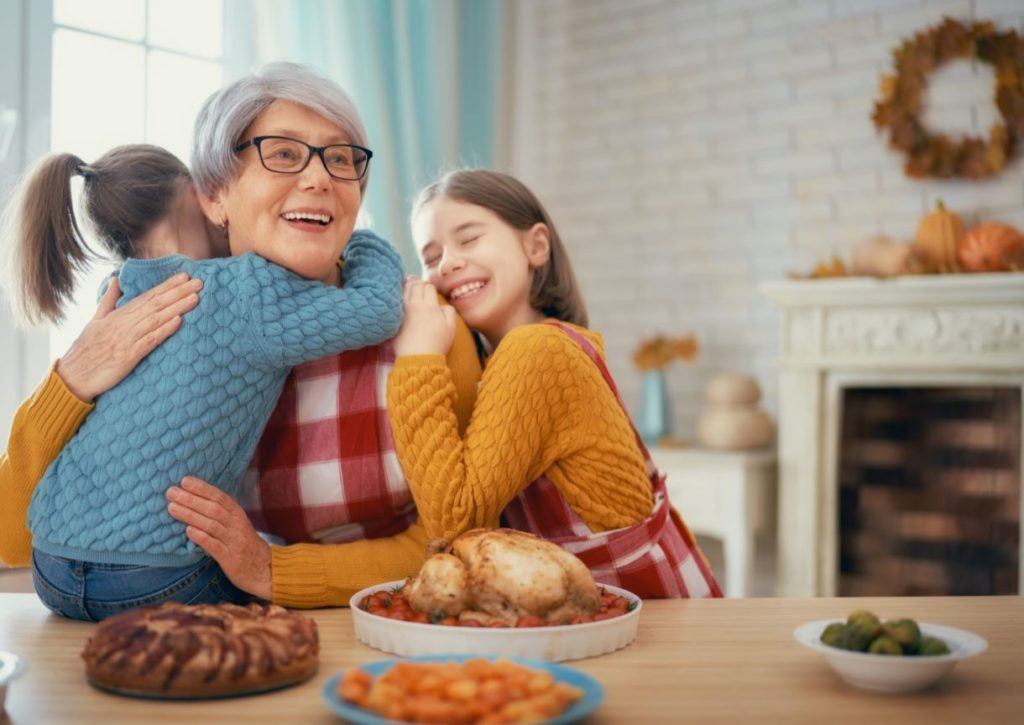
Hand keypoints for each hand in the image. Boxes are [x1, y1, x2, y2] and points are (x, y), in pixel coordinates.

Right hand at [56, 273, 202, 402]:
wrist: (72, 377)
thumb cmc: (85, 351)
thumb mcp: (95, 321)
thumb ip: (108, 301)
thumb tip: (116, 280)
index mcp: (118, 315)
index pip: (147, 296)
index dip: (167, 286)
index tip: (185, 276)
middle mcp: (123, 324)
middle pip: (155, 304)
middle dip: (178, 292)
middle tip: (199, 282)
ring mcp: (126, 339)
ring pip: (156, 319)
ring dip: (177, 308)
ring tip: (195, 298)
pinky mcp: (127, 356)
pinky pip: (149, 341)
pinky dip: (164, 330)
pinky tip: (179, 322)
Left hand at [165, 476, 272, 599]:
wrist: (266, 570)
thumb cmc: (246, 546)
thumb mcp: (238, 526)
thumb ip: (221, 515)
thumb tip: (196, 502)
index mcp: (238, 515)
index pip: (220, 497)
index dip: (202, 488)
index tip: (185, 480)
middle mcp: (237, 525)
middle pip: (213, 508)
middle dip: (191, 499)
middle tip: (171, 492)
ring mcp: (234, 541)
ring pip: (211, 524)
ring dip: (191, 515)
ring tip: (172, 508)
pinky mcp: (230, 558)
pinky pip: (215, 546)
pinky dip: (202, 537)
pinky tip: (188, 531)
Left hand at [393, 277, 455, 356]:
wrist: (419, 358)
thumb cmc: (437, 343)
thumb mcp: (451, 327)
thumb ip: (449, 311)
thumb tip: (442, 305)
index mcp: (430, 306)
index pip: (428, 286)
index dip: (430, 287)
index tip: (430, 290)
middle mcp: (415, 305)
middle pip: (415, 285)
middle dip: (419, 282)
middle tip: (419, 283)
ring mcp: (403, 311)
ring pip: (404, 291)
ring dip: (407, 285)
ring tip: (409, 281)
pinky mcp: (395, 319)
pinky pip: (395, 301)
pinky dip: (398, 295)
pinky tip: (399, 294)